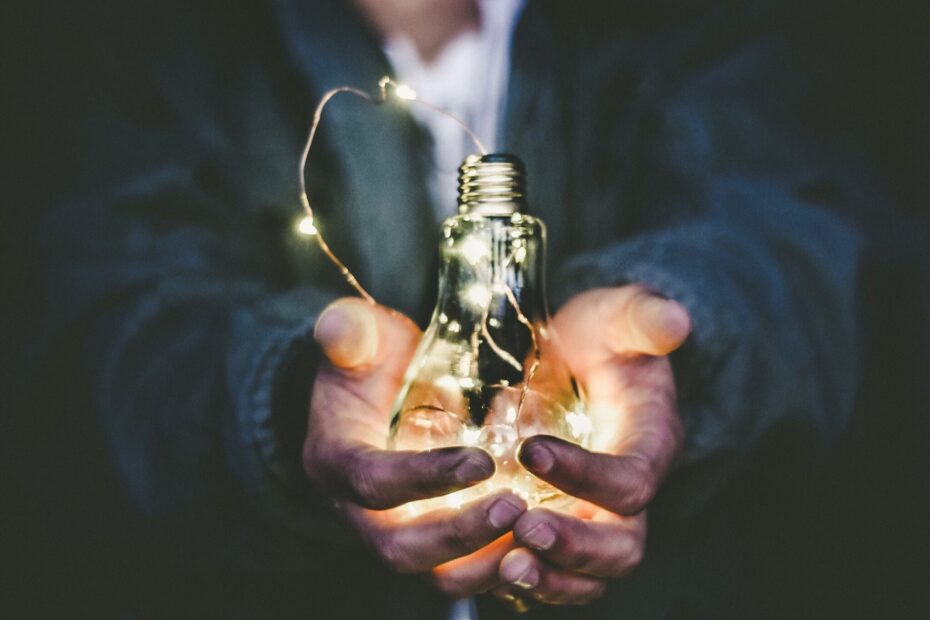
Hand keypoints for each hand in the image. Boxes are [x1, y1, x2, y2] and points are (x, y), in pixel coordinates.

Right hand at [303, 298, 526, 587]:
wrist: (374, 393)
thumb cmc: (371, 362)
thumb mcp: (359, 337)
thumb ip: (350, 331)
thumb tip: (337, 327)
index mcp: (336, 461)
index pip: (372, 482)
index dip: (423, 478)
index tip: (481, 461)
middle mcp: (359, 511)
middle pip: (400, 548)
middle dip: (459, 535)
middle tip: (515, 507)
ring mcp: (396, 533)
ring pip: (434, 574)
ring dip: (484, 563)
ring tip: (536, 534)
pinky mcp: (431, 544)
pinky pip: (463, 573)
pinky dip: (500, 568)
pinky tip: (542, 547)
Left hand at [494, 285, 690, 606]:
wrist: (578, 357)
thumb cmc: (600, 337)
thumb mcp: (618, 316)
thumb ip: (643, 317)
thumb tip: (675, 320)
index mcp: (649, 444)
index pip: (631, 480)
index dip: (587, 475)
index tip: (530, 450)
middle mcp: (628, 493)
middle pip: (621, 546)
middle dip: (575, 547)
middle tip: (524, 530)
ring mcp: (595, 516)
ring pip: (589, 575)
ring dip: (550, 579)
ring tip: (505, 567)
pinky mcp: (564, 525)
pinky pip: (554, 573)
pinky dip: (526, 580)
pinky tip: (484, 568)